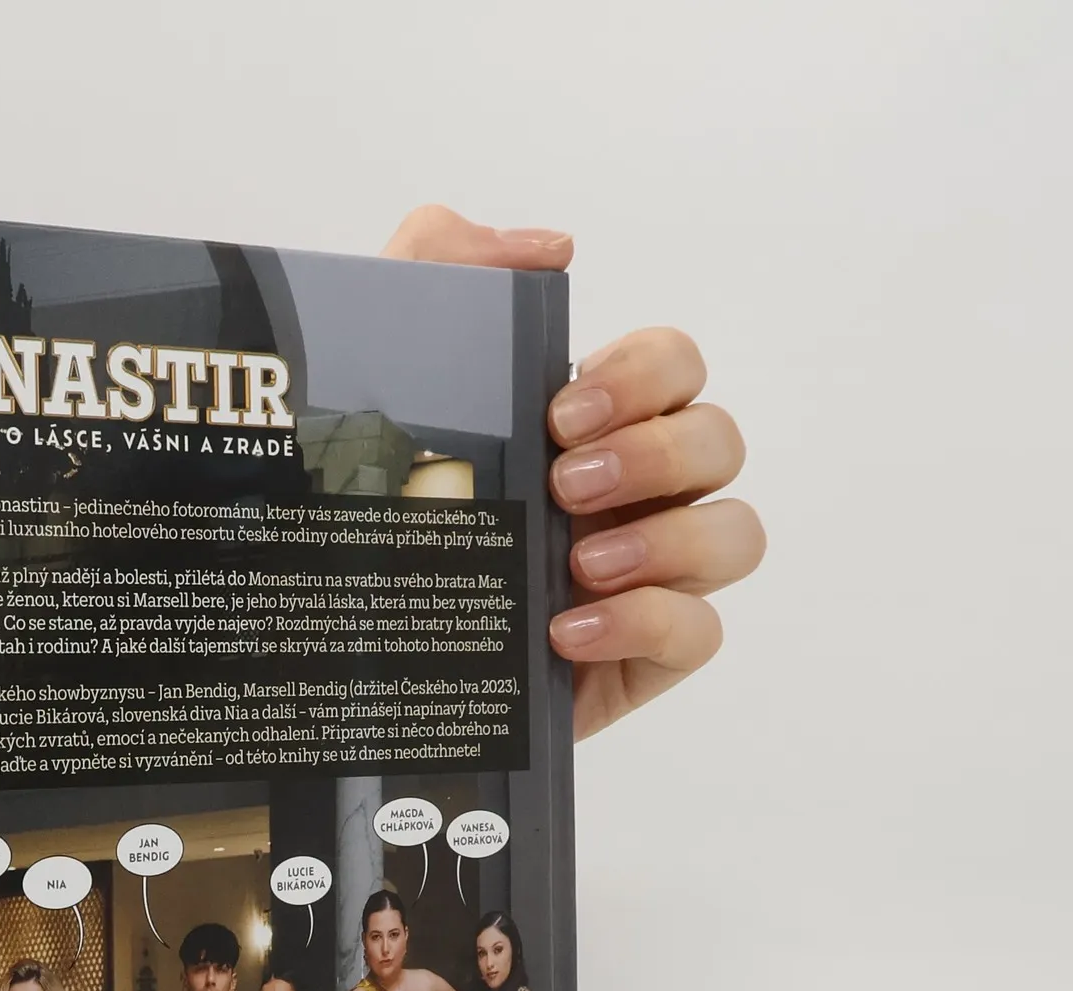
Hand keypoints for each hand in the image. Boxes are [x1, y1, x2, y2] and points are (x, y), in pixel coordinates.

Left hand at [383, 206, 763, 740]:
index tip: (561, 412)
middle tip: (565, 484)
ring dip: (671, 539)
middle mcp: (633, 495)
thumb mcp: (373, 374)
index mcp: (589, 426)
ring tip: (576, 563)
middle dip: (655, 454)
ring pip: (735, 534)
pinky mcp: (639, 659)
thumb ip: (437, 265)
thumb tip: (552, 250)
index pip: (673, 366)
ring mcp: (645, 576)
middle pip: (718, 442)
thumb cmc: (370, 510)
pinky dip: (648, 622)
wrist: (337, 645)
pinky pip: (700, 631)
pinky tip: (568, 631)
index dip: (643, 376)